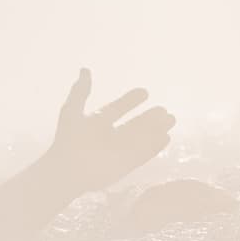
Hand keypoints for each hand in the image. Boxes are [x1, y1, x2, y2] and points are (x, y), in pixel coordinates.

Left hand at [42, 68, 175, 193]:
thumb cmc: (68, 141)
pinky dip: (154, 147)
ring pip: (141, 138)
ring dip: (156, 129)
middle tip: (164, 110)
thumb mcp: (72, 111)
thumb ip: (80, 92)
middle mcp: (110, 136)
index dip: (130, 100)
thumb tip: (84, 69)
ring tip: (171, 119)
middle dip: (149, 117)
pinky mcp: (125, 166)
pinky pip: (143, 155)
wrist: (68, 171)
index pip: (117, 108)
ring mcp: (118, 151)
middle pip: (134, 125)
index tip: (144, 92)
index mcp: (97, 122)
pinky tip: (166, 138)